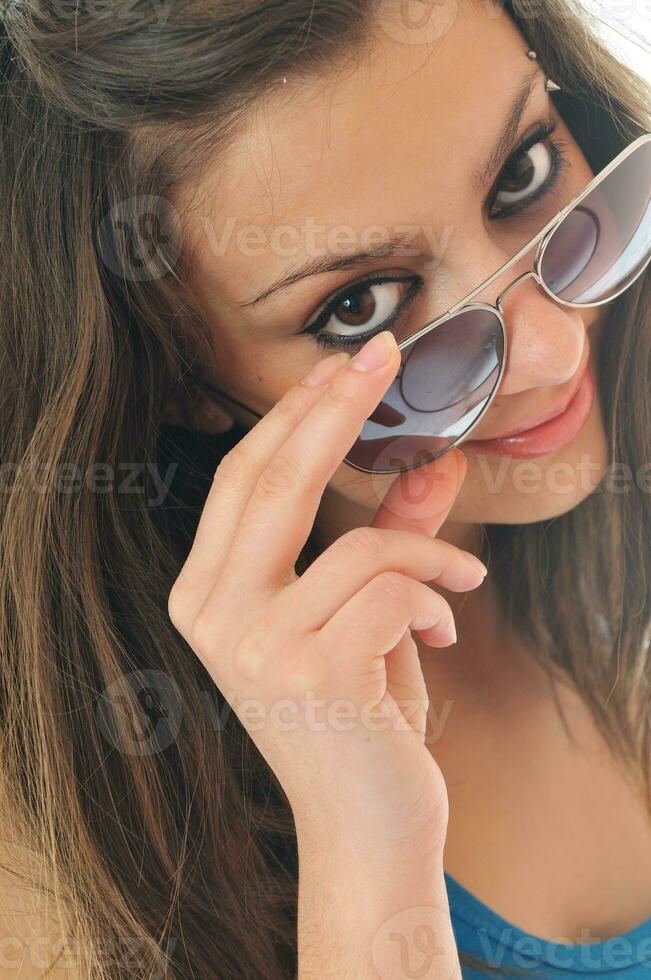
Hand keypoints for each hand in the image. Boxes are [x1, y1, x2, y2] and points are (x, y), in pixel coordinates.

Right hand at [167, 330, 484, 858]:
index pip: (242, 478)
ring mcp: (254, 643)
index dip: (292, 414)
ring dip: (428, 555)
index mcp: (207, 594)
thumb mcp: (365, 614)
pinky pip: (393, 585)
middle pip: (273, 479)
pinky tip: (445, 630)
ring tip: (461, 582)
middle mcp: (213, 614)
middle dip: (335, 407)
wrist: (366, 827)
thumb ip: (390, 536)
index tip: (341, 366)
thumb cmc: (358, 716)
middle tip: (383, 355)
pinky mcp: (309, 668)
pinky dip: (438, 594)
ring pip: (360, 542)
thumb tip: (434, 462)